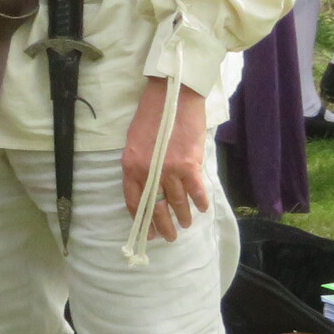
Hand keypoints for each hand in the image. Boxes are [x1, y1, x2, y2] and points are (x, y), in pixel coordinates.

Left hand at [122, 79, 211, 242]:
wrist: (173, 95)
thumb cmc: (152, 115)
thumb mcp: (135, 141)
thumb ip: (140, 165)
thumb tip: (149, 185)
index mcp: (130, 166)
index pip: (134, 201)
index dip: (141, 220)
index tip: (148, 231)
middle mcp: (148, 172)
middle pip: (156, 207)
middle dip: (163, 226)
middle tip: (169, 237)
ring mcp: (170, 170)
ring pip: (177, 202)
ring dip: (183, 216)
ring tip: (186, 224)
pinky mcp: (189, 165)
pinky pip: (196, 191)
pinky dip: (200, 202)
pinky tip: (202, 209)